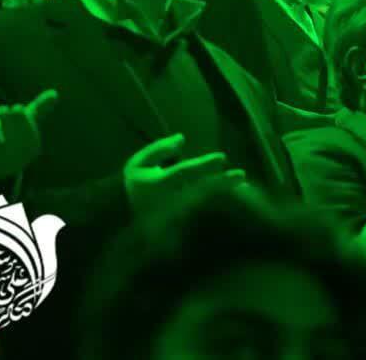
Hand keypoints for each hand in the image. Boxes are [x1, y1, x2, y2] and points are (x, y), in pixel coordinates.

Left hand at [0, 89, 58, 182]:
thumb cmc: (9, 141)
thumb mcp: (25, 126)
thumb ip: (39, 110)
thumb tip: (54, 93)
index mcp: (31, 148)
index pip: (27, 125)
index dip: (18, 113)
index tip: (14, 110)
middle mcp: (17, 158)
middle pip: (10, 128)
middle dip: (4, 114)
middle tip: (1, 111)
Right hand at [123, 134, 244, 216]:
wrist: (120, 216)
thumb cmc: (134, 184)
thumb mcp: (139, 161)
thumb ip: (160, 149)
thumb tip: (182, 139)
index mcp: (160, 184)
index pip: (186, 173)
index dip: (205, 165)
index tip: (223, 158)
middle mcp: (170, 201)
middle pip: (200, 190)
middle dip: (222, 183)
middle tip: (242, 175)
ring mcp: (176, 216)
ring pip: (204, 205)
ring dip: (223, 195)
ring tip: (244, 187)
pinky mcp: (179, 227)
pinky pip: (201, 218)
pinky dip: (217, 209)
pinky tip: (233, 202)